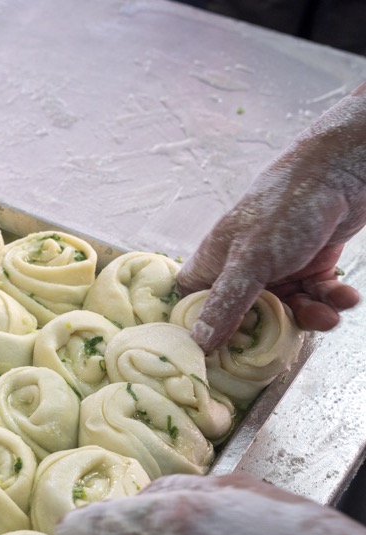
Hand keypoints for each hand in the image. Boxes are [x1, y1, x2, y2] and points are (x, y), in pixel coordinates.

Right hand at [178, 82, 365, 352]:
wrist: (343, 172)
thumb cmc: (285, 208)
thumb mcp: (252, 261)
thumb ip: (226, 304)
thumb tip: (197, 344)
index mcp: (213, 265)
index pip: (193, 308)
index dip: (202, 332)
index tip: (221, 356)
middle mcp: (240, 270)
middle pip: (245, 319)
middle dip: (273, 330)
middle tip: (290, 334)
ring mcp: (275, 270)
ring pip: (285, 312)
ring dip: (311, 316)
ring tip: (331, 313)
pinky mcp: (307, 266)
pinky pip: (314, 297)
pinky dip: (332, 300)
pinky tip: (346, 296)